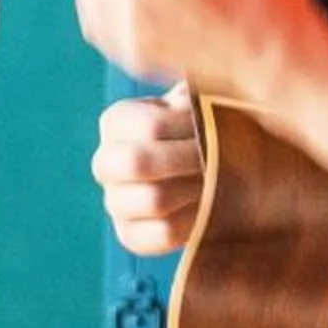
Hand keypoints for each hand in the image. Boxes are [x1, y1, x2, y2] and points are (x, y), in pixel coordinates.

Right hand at [92, 81, 201, 255]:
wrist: (220, 168)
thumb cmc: (209, 125)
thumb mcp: (201, 100)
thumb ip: (196, 93)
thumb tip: (193, 96)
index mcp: (118, 121)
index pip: (150, 128)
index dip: (189, 130)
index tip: (214, 130)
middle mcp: (107, 161)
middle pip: (137, 163)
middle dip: (186, 161)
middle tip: (214, 159)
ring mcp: (115, 201)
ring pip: (153, 199)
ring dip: (194, 190)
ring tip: (215, 180)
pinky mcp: (130, 234)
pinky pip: (160, 233)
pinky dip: (191, 221)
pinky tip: (207, 207)